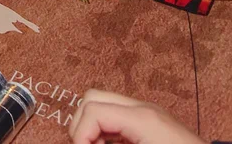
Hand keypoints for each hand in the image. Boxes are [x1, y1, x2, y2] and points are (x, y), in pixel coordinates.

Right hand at [69, 89, 204, 143]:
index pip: (92, 110)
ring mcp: (148, 112)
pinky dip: (106, 129)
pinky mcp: (152, 121)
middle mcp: (143, 107)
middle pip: (92, 97)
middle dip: (81, 125)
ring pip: (103, 103)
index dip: (79, 134)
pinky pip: (118, 114)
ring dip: (93, 126)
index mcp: (141, 118)